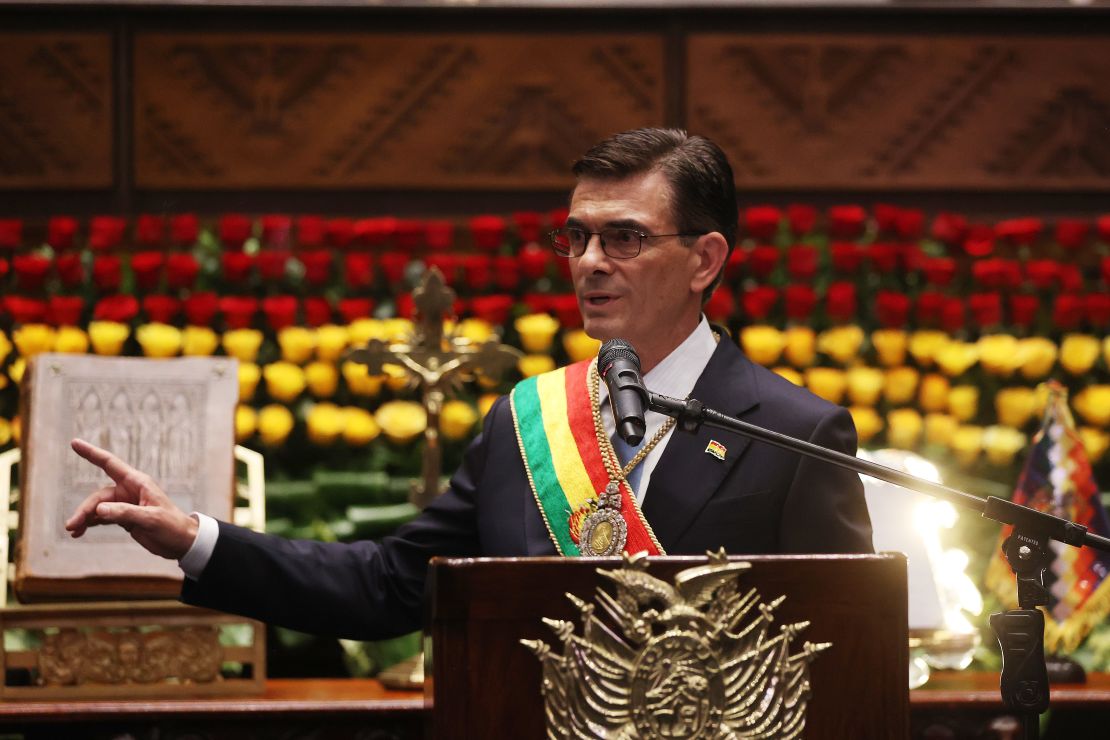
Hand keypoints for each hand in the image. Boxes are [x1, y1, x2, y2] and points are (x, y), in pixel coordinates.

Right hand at [64, 438, 198, 560]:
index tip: (75, 443)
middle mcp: (129, 491)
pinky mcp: (125, 518)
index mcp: (137, 483)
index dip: (91, 453)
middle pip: (98, 496)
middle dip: (84, 510)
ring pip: (98, 508)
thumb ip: (125, 513)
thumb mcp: (150, 519)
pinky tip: (80, 532)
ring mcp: (125, 504)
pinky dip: (90, 524)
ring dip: (84, 518)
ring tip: (73, 531)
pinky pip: (102, 517)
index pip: (110, 464)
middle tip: (71, 526)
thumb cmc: (172, 526)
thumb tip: (98, 510)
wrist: (182, 542)